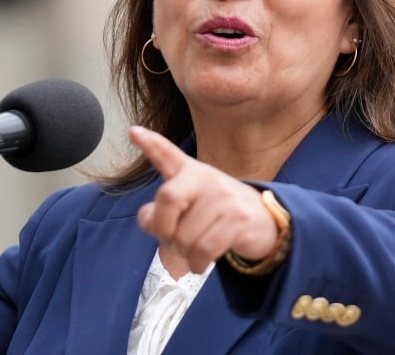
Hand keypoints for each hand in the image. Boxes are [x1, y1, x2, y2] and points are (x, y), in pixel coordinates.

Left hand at [128, 126, 278, 273]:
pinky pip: (204, 248)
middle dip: (162, 227)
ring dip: (183, 252)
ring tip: (192, 250)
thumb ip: (162, 211)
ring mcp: (224, 196)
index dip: (150, 144)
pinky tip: (199, 263)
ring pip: (186, 234)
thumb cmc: (215, 213)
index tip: (132, 132)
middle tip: (170, 238)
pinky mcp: (238, 218)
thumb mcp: (189, 205)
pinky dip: (196, 263)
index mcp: (189, 171)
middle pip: (168, 198)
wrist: (262, 220)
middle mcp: (205, 177)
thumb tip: (149, 220)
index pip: (167, 154)